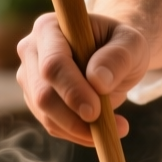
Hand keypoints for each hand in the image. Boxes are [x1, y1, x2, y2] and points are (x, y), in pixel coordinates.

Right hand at [16, 0, 161, 145]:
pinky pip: (52, 125)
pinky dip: (78, 133)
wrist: (113, 55)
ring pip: (46, 115)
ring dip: (80, 129)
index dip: (72, 90)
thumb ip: (118, 57)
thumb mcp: (132, 43)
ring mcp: (30, 77)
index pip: (53, 64)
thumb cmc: (121, 45)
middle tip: (110, 127)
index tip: (95, 110)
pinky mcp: (35, 100)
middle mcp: (31, 51)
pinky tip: (103, 129)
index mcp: (49, 28)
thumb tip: (97, 81)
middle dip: (74, 117)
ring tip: (117, 127)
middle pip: (43, 93)